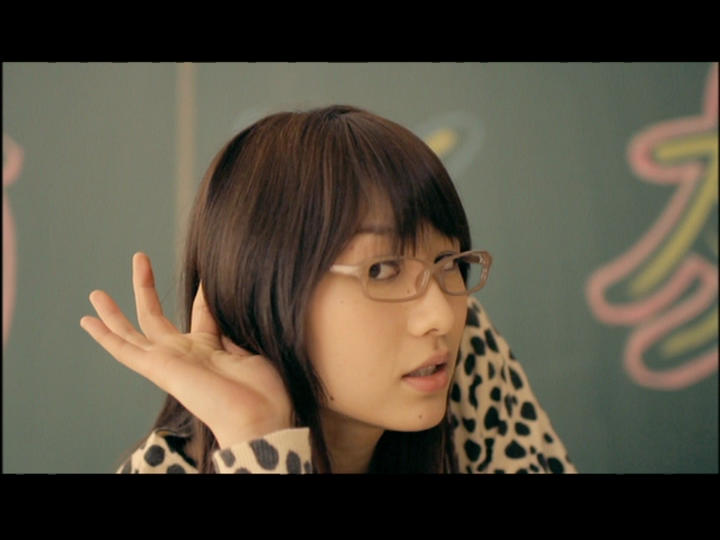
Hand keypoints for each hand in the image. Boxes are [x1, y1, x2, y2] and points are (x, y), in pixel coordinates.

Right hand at [80, 252, 292, 447]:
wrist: (258, 416)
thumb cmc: (264, 390)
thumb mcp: (250, 347)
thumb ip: (232, 325)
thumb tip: (228, 298)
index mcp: (211, 350)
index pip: (202, 314)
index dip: (203, 294)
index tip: (205, 275)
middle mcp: (185, 355)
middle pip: (157, 317)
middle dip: (146, 288)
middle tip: (140, 258)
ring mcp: (169, 362)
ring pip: (134, 332)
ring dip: (114, 312)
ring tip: (95, 292)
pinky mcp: (158, 369)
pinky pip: (125, 351)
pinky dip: (104, 336)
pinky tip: (87, 321)